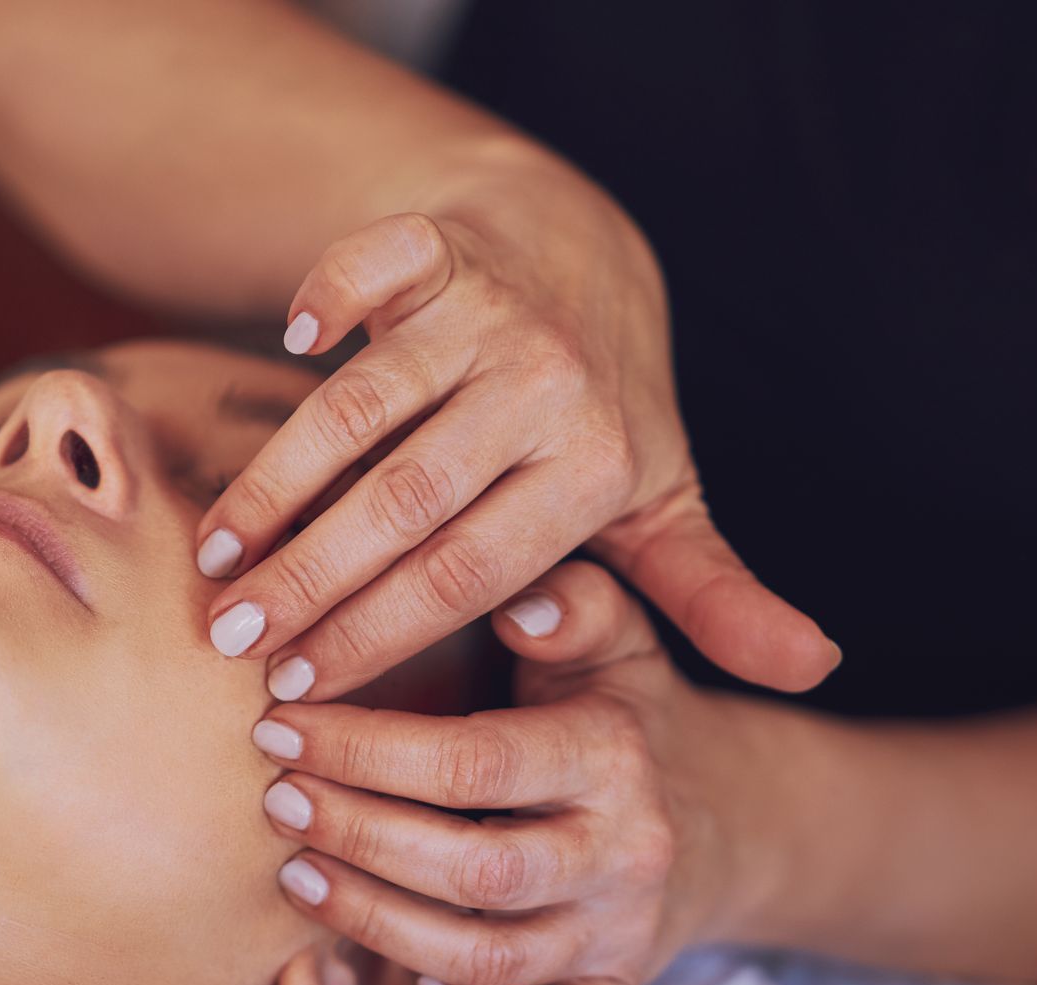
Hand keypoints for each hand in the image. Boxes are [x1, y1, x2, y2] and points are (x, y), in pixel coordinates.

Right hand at [196, 163, 838, 702]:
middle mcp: (548, 386)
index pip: (468, 573)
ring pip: (364, 406)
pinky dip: (330, 293)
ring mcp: (490, 311)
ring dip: (278, 482)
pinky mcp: (441, 246)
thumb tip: (820, 667)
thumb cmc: (608, 412)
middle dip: (308, 582)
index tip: (303, 687)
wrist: (584, 254)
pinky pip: (374, 264)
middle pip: (405, 503)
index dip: (378, 635)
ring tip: (216, 558)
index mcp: (597, 468)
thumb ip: (714, 593)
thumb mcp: (663, 506)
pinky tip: (286, 344)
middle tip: (232, 644)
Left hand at [254, 559, 756, 984]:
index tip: (279, 720)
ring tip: (297, 875)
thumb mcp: (609, 632)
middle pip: (475, 871)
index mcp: (613, 754)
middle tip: (277, 800)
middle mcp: (625, 853)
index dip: (364, 748)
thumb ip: (567, 601)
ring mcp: (622, 935)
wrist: (714, 809)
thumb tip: (515, 598)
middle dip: (358, 837)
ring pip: (491, 962)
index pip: (474, 762)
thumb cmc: (616, 704)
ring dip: (379, 926)